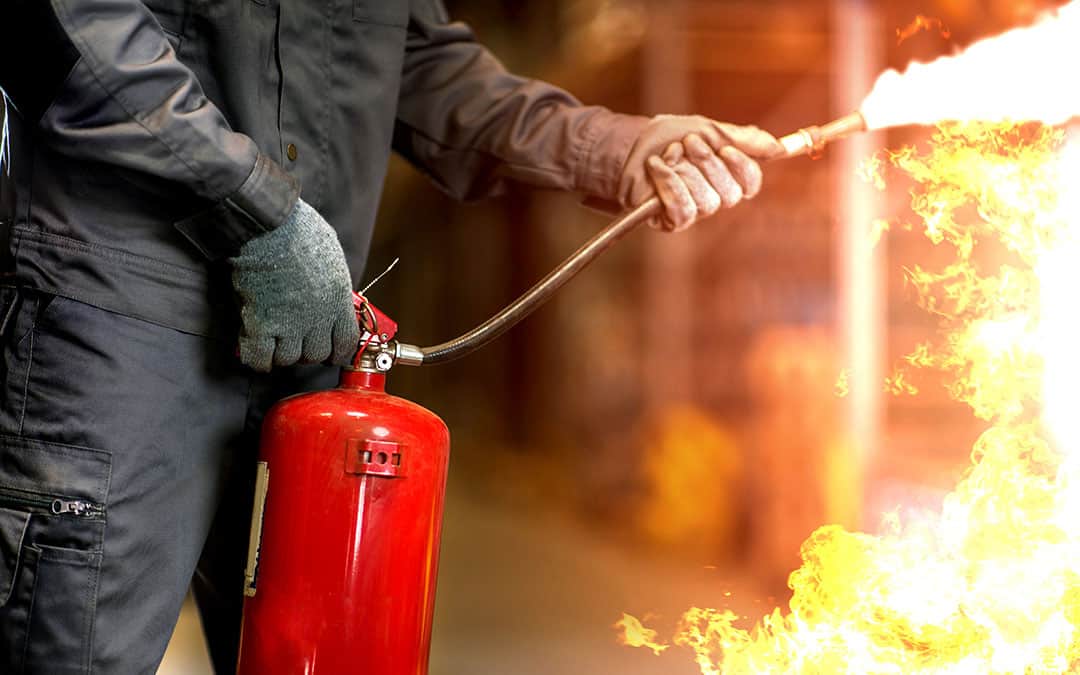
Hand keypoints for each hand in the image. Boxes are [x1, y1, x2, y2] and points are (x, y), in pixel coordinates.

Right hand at [229, 198, 359, 371]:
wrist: (268, 227)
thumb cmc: (300, 230)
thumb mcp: (332, 255)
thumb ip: (333, 281)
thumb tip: (332, 292)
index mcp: (338, 299)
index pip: (346, 342)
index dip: (338, 351)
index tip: (331, 351)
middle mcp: (318, 317)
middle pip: (317, 355)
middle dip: (307, 352)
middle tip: (296, 341)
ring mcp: (289, 323)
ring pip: (289, 358)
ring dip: (280, 354)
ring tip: (273, 342)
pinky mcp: (261, 324)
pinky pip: (259, 357)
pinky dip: (256, 358)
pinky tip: (253, 350)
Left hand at [619, 115, 783, 230]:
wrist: (630, 144)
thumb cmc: (669, 138)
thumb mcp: (709, 130)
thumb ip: (743, 139)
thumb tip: (779, 146)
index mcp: (727, 176)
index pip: (750, 183)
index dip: (742, 168)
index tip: (725, 148)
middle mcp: (714, 197)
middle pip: (730, 194)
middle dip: (707, 164)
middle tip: (688, 142)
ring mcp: (693, 211)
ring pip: (706, 202)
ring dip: (684, 171)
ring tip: (668, 154)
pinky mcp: (671, 221)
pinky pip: (682, 209)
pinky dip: (669, 184)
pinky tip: (657, 167)